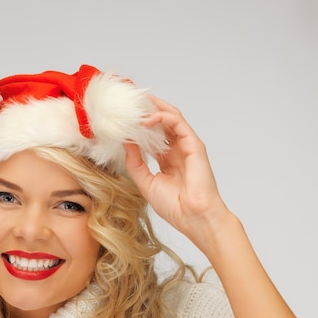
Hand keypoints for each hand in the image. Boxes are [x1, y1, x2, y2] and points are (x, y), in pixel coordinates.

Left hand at [124, 94, 231, 250]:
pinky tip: (146, 119)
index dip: (138, 125)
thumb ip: (134, 162)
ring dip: (153, 109)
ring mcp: (187, 146)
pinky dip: (162, 117)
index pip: (152, 135)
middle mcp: (178, 150)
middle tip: (129, 100)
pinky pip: (178, 124)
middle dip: (146, 110)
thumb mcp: (145, 182)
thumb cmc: (175, 206)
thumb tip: (125, 142)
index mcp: (167, 159)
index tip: (123, 116)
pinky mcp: (194, 145)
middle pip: (162, 122)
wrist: (193, 218)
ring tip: (136, 103)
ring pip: (171, 118)